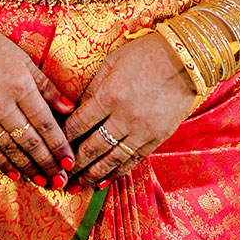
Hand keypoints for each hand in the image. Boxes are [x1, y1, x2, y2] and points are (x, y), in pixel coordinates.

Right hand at [0, 12, 76, 186]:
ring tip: (43, 183)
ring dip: (28, 168)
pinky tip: (16, 174)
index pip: (45, 123)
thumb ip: (46, 86)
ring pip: (10, 149)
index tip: (70, 162)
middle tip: (61, 182)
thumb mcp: (22, 58)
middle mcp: (1, 103)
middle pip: (29, 140)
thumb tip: (69, 108)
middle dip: (47, 164)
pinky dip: (3, 163)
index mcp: (19, 84)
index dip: (59, 145)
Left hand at [62, 31, 197, 186]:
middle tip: (60, 175)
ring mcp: (142, 131)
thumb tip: (77, 108)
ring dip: (92, 175)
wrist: (185, 59)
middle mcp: (124, 118)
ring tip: (78, 185)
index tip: (54, 148)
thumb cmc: (145, 53)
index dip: (64, 138)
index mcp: (109, 96)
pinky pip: (134, 160)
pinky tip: (104, 181)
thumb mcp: (112, 62)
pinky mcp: (158, 138)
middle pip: (92, 147)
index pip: (79, 124)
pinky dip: (117, 173)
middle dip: (74, 164)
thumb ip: (94, 86)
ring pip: (112, 160)